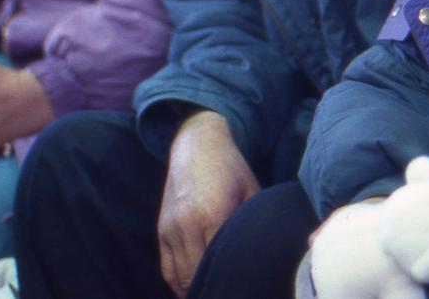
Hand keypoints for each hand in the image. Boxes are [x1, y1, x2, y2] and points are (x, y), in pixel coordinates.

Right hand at [158, 110, 258, 296]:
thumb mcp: (251, 191)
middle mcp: (187, 224)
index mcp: (213, 214)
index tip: (242, 288)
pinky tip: (193, 289)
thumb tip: (266, 255)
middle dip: (212, 289)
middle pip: (196, 276)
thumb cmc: (230, 168)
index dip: (230, 280)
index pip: (218, 263)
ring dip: (194, 290)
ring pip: (179, 277)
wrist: (196, 143)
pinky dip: (178, 283)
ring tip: (214, 293)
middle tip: (230, 292)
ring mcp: (170, 227)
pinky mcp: (162, 229)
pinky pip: (166, 268)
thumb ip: (252, 224)